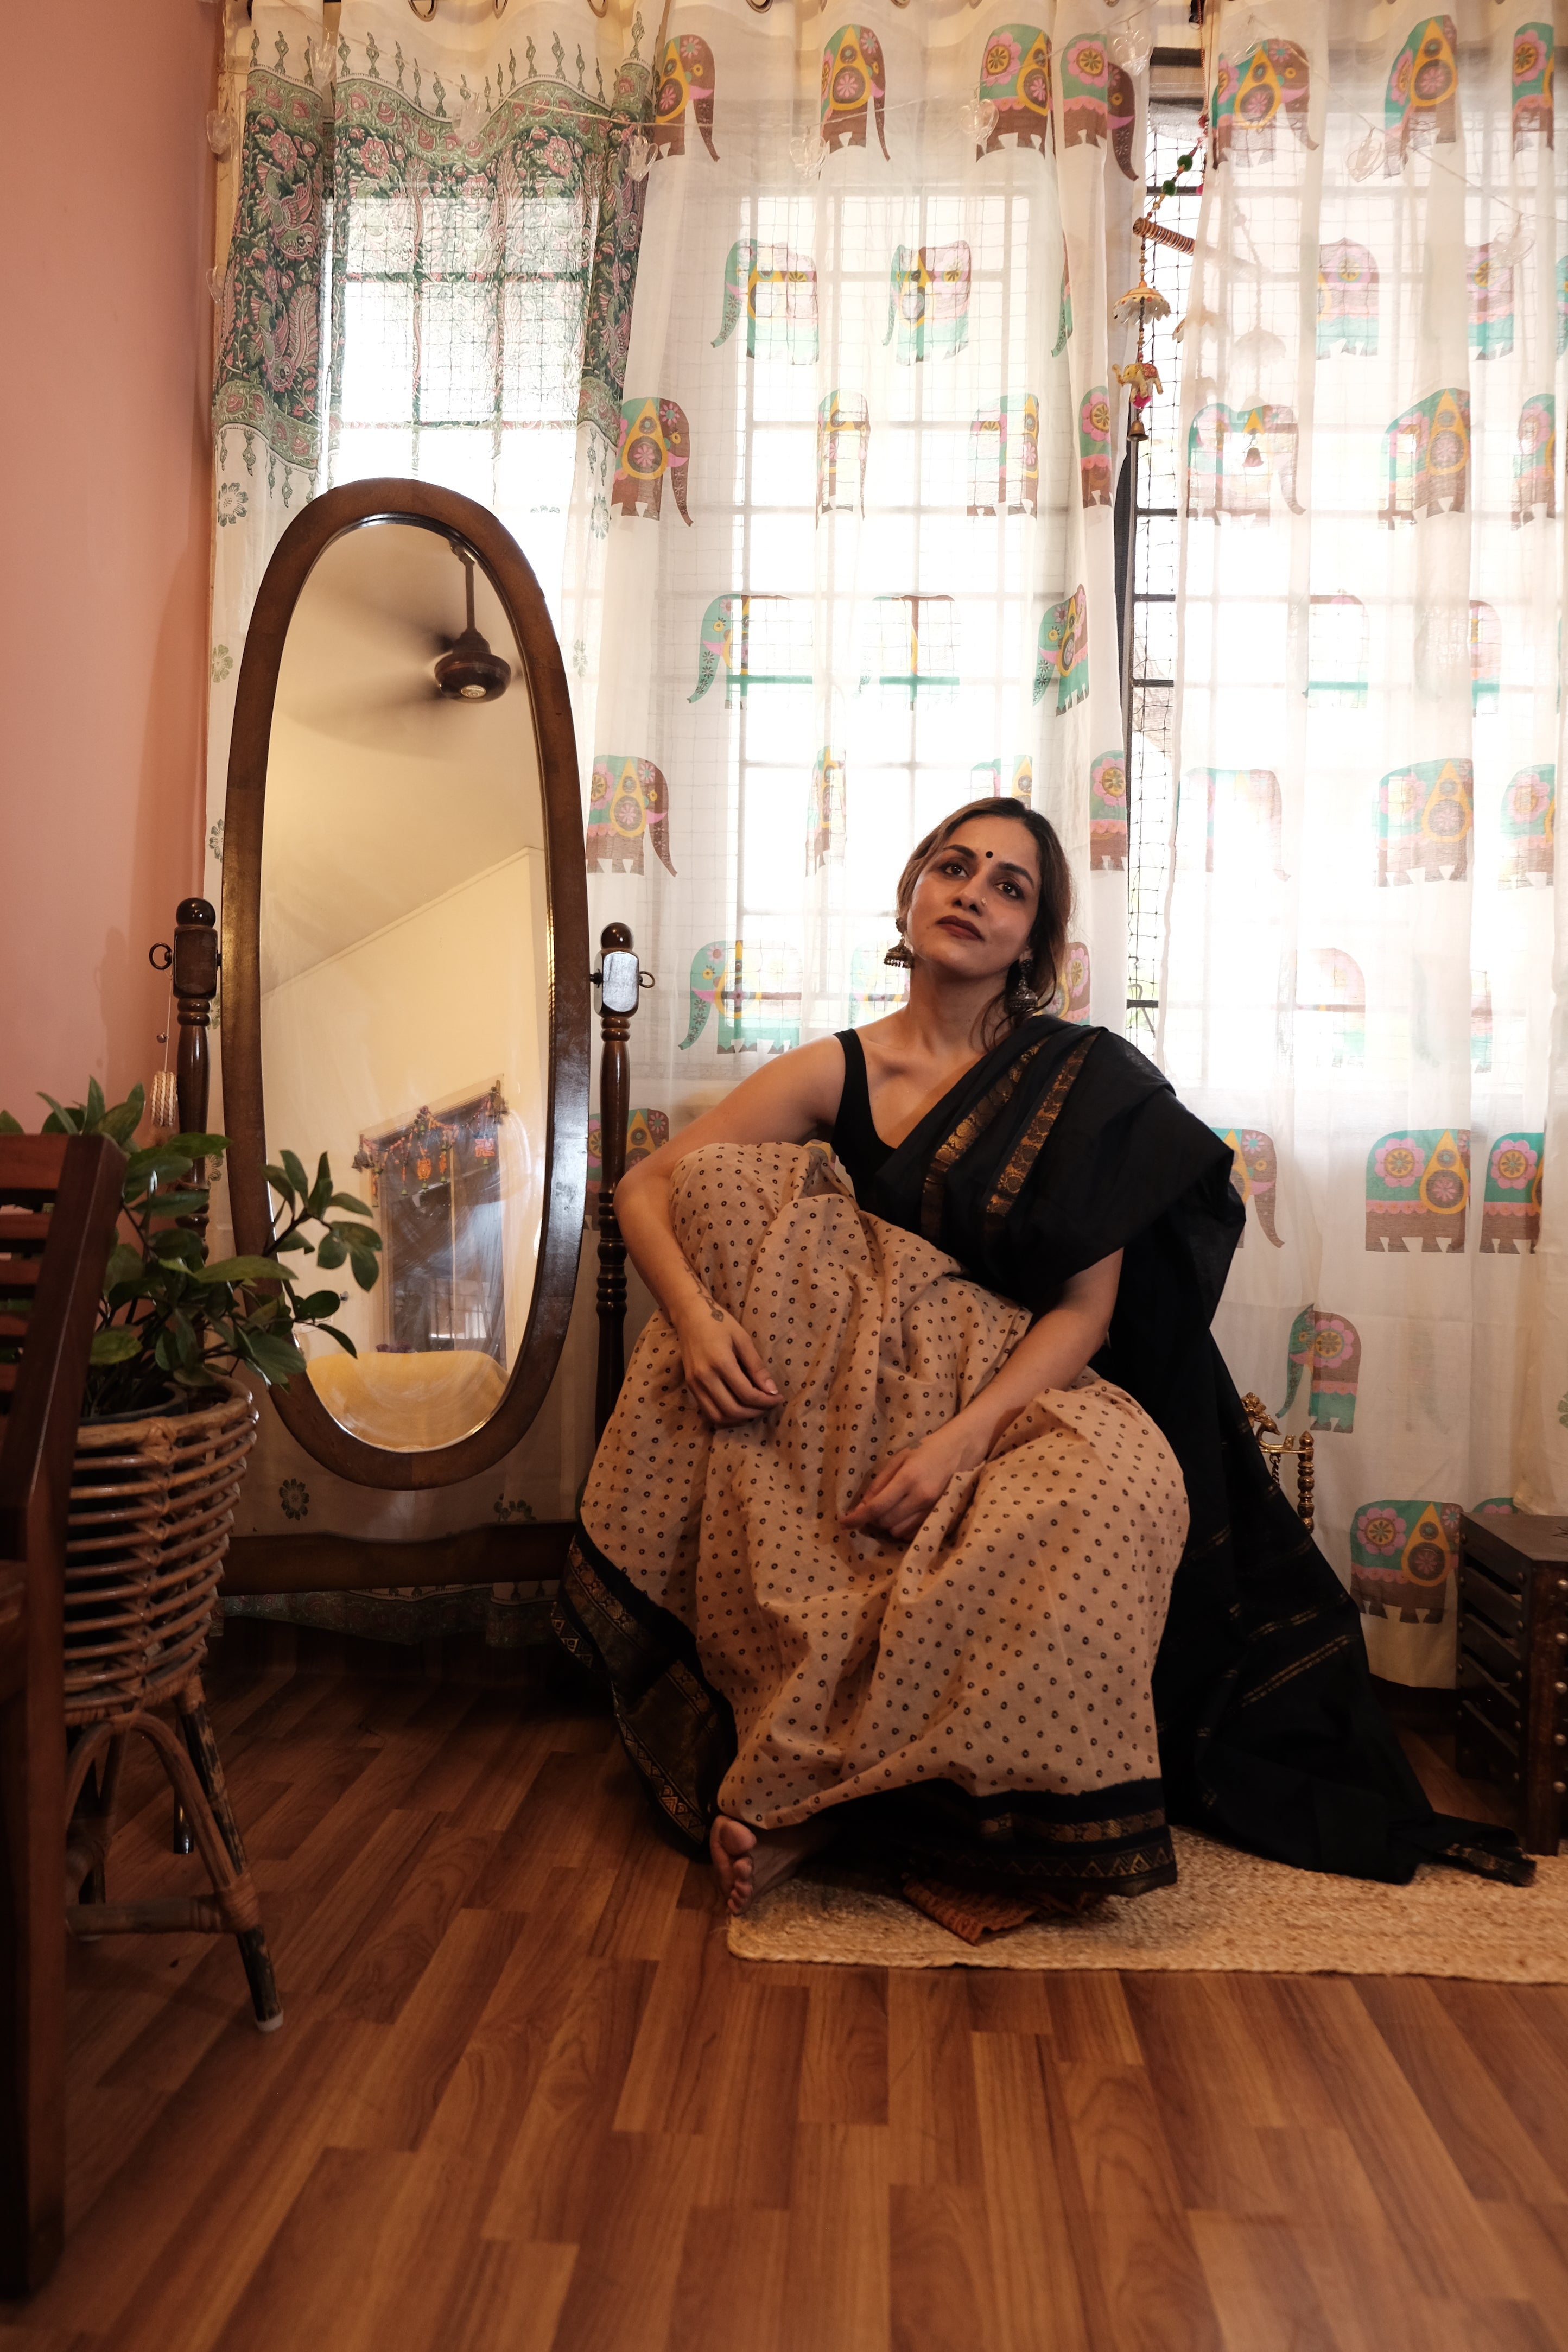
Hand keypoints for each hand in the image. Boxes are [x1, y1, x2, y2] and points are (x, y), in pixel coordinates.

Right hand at [674, 1296, 781, 1425]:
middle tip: (768, 1405)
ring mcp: (694, 1384)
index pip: (747, 1394)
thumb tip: (772, 1391)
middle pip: (733, 1410)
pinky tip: (737, 1407)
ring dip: (739, 1418)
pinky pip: (707, 1411)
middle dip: (755, 1412)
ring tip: (754, 1409)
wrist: (690, 1315)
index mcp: (720, 1363)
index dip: (766, 1401)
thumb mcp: (743, 1339)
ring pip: (718, 1417)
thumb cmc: (720, 1323)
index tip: (778, 1398)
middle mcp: (704, 1378)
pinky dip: (724, 1415)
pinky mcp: (689, 1387)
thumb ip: (757, 1367)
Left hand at [841, 1414, 988, 1543]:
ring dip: (888, 1524)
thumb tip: (862, 1507)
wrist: (959, 1451)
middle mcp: (920, 1497)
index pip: (877, 1507)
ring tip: (890, 1509)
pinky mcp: (940, 1516)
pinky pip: (912, 1533)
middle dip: (873, 1519)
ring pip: (898, 1531)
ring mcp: (932, 1509)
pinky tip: (903, 1515)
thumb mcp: (898, 1459)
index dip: (857, 1518)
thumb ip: (879, 1483)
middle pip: (886, 1522)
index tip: (844, 1523)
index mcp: (908, 1478)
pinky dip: (902, 1528)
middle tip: (872, 1507)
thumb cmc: (925, 1451)